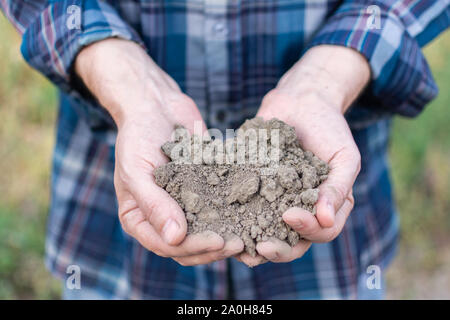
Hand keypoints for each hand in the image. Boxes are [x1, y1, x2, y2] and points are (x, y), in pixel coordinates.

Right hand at [75, 39, 242, 265]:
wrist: (155, 105)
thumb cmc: (137, 136)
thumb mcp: (137, 171)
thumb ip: (154, 204)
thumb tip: (175, 238)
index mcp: (139, 219)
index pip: (166, 246)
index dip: (193, 248)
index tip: (218, 241)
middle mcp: (161, 217)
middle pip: (188, 246)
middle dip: (213, 247)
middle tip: (240, 242)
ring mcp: (183, 205)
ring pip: (206, 231)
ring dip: (226, 234)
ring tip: (251, 232)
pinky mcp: (202, 190)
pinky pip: (217, 207)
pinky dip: (233, 212)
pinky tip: (253, 212)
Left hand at [236, 45, 369, 266]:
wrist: (301, 103)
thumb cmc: (329, 129)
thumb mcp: (344, 157)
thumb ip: (339, 188)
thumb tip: (325, 220)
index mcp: (326, 209)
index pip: (321, 232)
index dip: (307, 230)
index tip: (289, 215)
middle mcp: (301, 211)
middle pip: (292, 244)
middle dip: (277, 249)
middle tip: (261, 246)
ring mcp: (276, 204)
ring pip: (266, 234)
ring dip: (252, 245)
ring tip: (237, 247)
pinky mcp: (253, 192)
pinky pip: (244, 211)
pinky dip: (233, 221)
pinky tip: (220, 224)